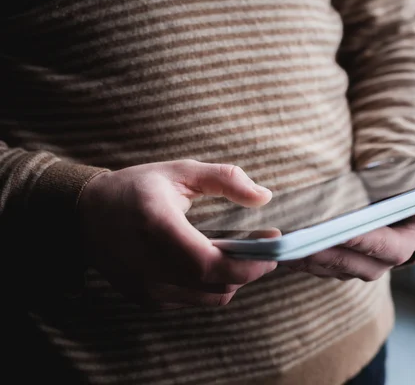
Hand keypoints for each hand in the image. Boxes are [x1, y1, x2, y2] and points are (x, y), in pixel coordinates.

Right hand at [78, 160, 276, 308]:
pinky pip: (195, 299)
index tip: (273, 244)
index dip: (250, 262)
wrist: (85, 216)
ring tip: (241, 254)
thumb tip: (265, 196)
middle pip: (218, 285)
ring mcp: (147, 288)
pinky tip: (213, 262)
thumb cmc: (136, 189)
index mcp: (158, 228)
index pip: (211, 263)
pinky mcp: (147, 298)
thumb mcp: (179, 171)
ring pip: (211, 297)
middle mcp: (150, 266)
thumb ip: (224, 179)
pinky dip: (212, 284)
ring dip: (234, 279)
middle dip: (251, 269)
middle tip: (264, 249)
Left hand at [281, 186, 414, 280]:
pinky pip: (304, 260)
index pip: (379, 246)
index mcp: (399, 247)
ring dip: (295, 254)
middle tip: (291, 237)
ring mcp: (346, 265)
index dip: (359, 239)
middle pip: (341, 259)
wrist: (395, 211)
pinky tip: (268, 240)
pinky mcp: (326, 260)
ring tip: (272, 238)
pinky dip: (287, 252)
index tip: (335, 228)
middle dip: (316, 250)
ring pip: (318, 263)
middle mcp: (372, 264)